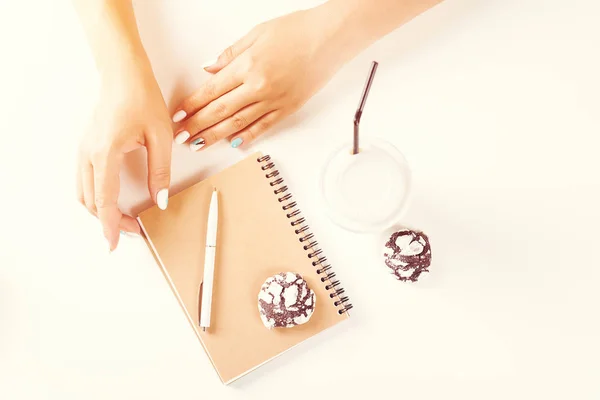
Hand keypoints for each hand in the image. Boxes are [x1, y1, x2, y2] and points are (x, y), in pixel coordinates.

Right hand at [77, 61, 171, 250]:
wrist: (124, 75)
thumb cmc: (142, 100)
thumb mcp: (160, 137)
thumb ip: (160, 171)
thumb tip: (159, 201)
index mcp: (105, 152)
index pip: (104, 199)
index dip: (111, 224)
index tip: (116, 243)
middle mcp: (88, 154)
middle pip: (91, 201)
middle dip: (109, 221)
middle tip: (134, 231)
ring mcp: (84, 150)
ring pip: (84, 193)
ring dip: (101, 211)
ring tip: (125, 220)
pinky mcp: (86, 148)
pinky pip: (84, 181)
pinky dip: (95, 198)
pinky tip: (112, 202)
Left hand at [171, 5, 354, 149]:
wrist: (330, 38)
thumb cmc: (297, 30)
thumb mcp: (257, 33)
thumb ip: (231, 54)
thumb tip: (210, 69)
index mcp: (247, 66)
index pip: (211, 91)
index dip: (192, 105)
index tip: (178, 115)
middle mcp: (258, 87)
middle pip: (220, 111)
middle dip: (197, 126)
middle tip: (181, 137)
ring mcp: (274, 101)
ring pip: (238, 124)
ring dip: (215, 136)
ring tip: (199, 145)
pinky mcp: (288, 108)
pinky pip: (263, 127)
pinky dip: (247, 137)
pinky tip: (233, 144)